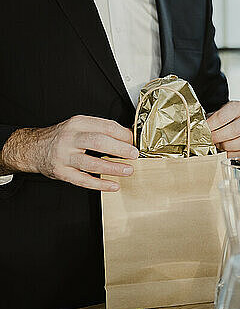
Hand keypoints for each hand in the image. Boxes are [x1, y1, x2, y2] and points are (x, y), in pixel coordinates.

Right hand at [0, 116, 138, 191]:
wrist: (35, 148)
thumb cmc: (64, 137)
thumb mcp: (81, 126)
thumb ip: (103, 130)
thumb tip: (129, 137)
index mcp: (78, 123)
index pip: (106, 126)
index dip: (123, 135)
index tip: (135, 141)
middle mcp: (70, 138)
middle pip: (98, 142)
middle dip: (119, 149)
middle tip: (134, 154)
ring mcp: (64, 156)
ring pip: (91, 163)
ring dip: (113, 168)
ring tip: (128, 170)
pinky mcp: (61, 172)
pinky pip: (83, 180)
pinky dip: (100, 184)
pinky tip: (114, 185)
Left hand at [207, 101, 239, 156]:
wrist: (238, 122)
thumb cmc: (225, 120)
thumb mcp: (217, 114)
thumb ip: (208, 121)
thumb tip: (194, 129)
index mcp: (237, 107)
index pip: (223, 116)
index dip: (211, 125)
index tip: (202, 131)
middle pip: (235, 130)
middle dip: (219, 137)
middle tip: (209, 141)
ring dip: (227, 147)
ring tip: (218, 146)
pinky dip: (233, 154)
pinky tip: (225, 153)